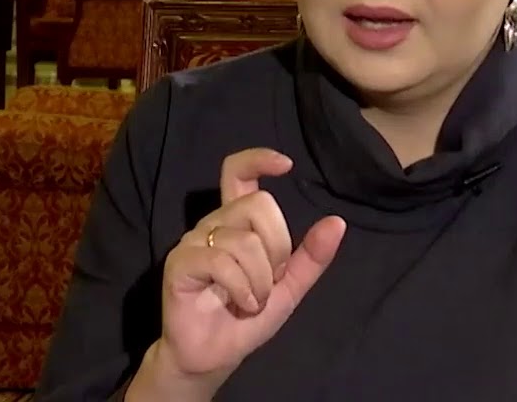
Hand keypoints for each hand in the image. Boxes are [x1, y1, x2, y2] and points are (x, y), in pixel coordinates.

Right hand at [154, 149, 345, 387]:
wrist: (214, 356)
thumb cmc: (246, 318)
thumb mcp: (289, 288)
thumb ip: (311, 257)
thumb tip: (337, 222)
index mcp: (236, 223)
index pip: (237, 172)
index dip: (259, 159)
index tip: (286, 165)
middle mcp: (213, 224)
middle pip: (258, 206)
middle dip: (278, 247)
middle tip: (271, 280)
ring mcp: (193, 242)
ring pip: (243, 240)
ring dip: (261, 279)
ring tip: (253, 300)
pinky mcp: (179, 264)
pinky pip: (220, 262)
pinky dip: (242, 288)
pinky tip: (242, 304)